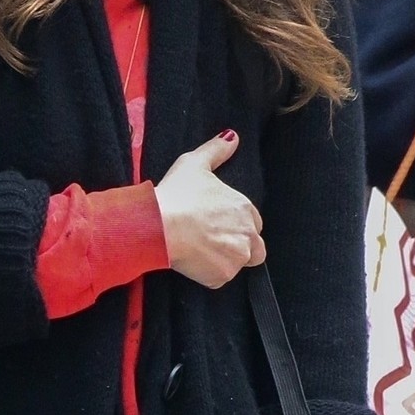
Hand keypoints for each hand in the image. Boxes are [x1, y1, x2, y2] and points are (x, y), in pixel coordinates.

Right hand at [154, 131, 265, 288]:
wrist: (160, 226)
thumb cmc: (177, 194)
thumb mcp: (195, 164)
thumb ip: (217, 150)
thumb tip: (232, 137)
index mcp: (245, 208)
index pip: (253, 222)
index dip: (234, 224)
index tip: (215, 224)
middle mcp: (248, 233)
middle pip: (254, 248)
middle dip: (237, 246)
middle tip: (210, 241)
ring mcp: (237, 257)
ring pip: (236, 263)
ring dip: (223, 260)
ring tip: (198, 250)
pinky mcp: (223, 275)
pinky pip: (219, 278)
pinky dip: (208, 273)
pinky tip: (192, 261)